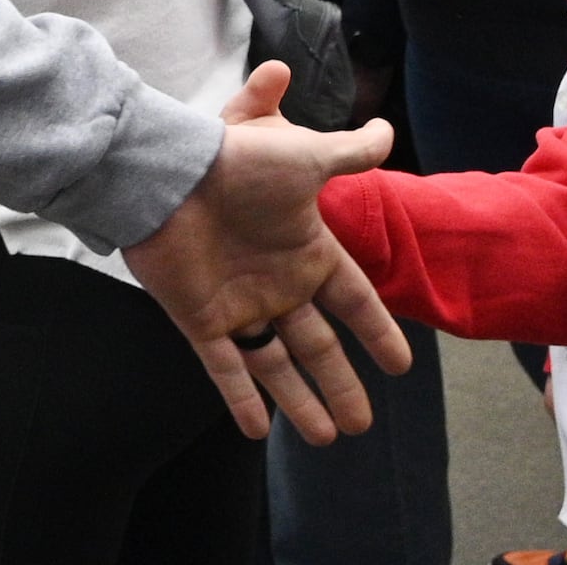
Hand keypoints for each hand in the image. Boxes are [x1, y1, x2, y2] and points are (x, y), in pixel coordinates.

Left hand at [121, 61, 410, 441]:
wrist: (166, 173)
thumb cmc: (236, 161)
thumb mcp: (303, 155)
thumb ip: (348, 152)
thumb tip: (386, 129)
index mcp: (305, 251)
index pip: (352, 300)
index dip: (376, 330)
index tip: (401, 366)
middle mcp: (274, 283)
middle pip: (318, 345)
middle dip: (341, 383)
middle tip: (363, 425)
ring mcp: (237, 303)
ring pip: (276, 364)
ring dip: (300, 401)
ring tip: (326, 437)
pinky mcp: (199, 318)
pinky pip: (224, 367)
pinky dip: (240, 398)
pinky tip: (258, 430)